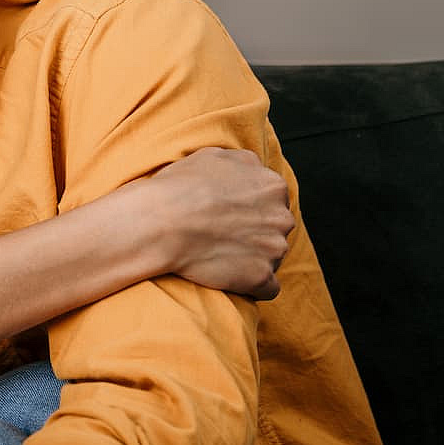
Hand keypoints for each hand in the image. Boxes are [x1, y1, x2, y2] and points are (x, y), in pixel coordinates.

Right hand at [141, 147, 293, 299]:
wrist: (161, 222)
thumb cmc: (180, 188)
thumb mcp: (214, 156)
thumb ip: (242, 163)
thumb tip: (251, 169)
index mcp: (272, 186)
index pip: (273, 200)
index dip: (249, 208)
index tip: (229, 215)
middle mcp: (281, 216)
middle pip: (276, 228)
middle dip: (257, 233)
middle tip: (223, 235)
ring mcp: (274, 249)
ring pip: (272, 257)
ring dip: (252, 258)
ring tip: (220, 255)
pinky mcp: (261, 276)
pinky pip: (268, 288)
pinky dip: (253, 285)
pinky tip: (230, 277)